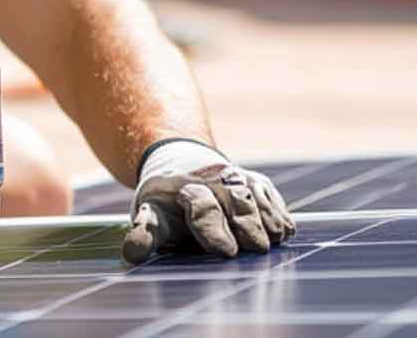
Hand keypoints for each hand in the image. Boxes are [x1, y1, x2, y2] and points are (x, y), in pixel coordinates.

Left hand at [122, 144, 294, 264]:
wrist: (182, 163)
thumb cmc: (168, 203)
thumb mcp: (151, 213)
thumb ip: (145, 233)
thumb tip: (132, 254)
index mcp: (184, 190)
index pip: (201, 207)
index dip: (213, 228)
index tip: (224, 251)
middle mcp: (213, 180)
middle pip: (235, 200)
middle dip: (247, 224)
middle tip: (257, 248)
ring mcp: (238, 179)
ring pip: (257, 197)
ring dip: (267, 218)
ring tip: (273, 240)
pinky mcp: (258, 183)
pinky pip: (272, 196)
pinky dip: (280, 213)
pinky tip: (284, 232)